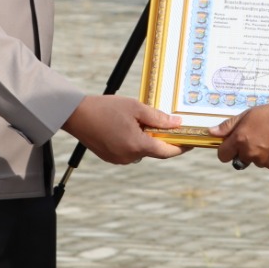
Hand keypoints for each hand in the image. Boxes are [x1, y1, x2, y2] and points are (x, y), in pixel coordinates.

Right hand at [62, 95, 185, 163]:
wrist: (77, 115)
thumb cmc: (106, 108)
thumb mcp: (136, 108)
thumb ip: (158, 118)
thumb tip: (177, 124)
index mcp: (137, 145)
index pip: (167, 152)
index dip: (181, 147)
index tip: (191, 142)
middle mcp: (129, 157)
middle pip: (154, 151)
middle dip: (162, 139)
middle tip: (167, 124)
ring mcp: (119, 159)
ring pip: (142, 151)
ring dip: (146, 140)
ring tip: (141, 121)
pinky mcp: (111, 157)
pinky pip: (130, 151)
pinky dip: (134, 142)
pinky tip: (128, 127)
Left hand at [211, 102, 268, 170]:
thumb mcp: (248, 114)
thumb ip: (229, 126)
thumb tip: (212, 132)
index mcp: (240, 140)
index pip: (223, 155)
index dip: (226, 150)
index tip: (231, 145)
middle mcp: (250, 153)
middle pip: (240, 159)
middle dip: (245, 150)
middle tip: (258, 137)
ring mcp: (264, 162)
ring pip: (257, 161)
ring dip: (260, 154)